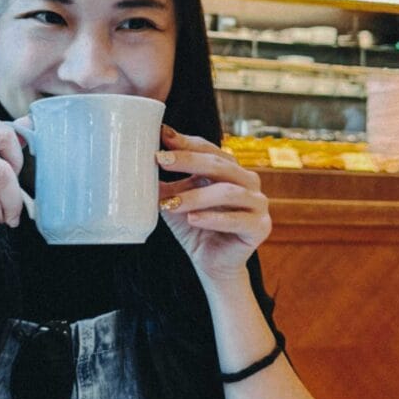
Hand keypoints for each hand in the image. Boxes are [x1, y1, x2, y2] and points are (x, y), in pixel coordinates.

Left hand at [156, 126, 270, 281]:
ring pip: (228, 192)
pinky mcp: (260, 227)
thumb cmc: (195, 226)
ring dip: (196, 196)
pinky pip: (237, 219)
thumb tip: (138, 163)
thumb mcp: (175, 200)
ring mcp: (258, 203)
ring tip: (170, 203)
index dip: (186, 143)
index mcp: (229, 169)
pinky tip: (192, 219)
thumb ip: (164, 182)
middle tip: (161, 160)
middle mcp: (247, 180)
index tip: (162, 135)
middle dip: (188, 161)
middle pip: (219, 165)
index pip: (209, 149)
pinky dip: (213, 218)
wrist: (211, 262)